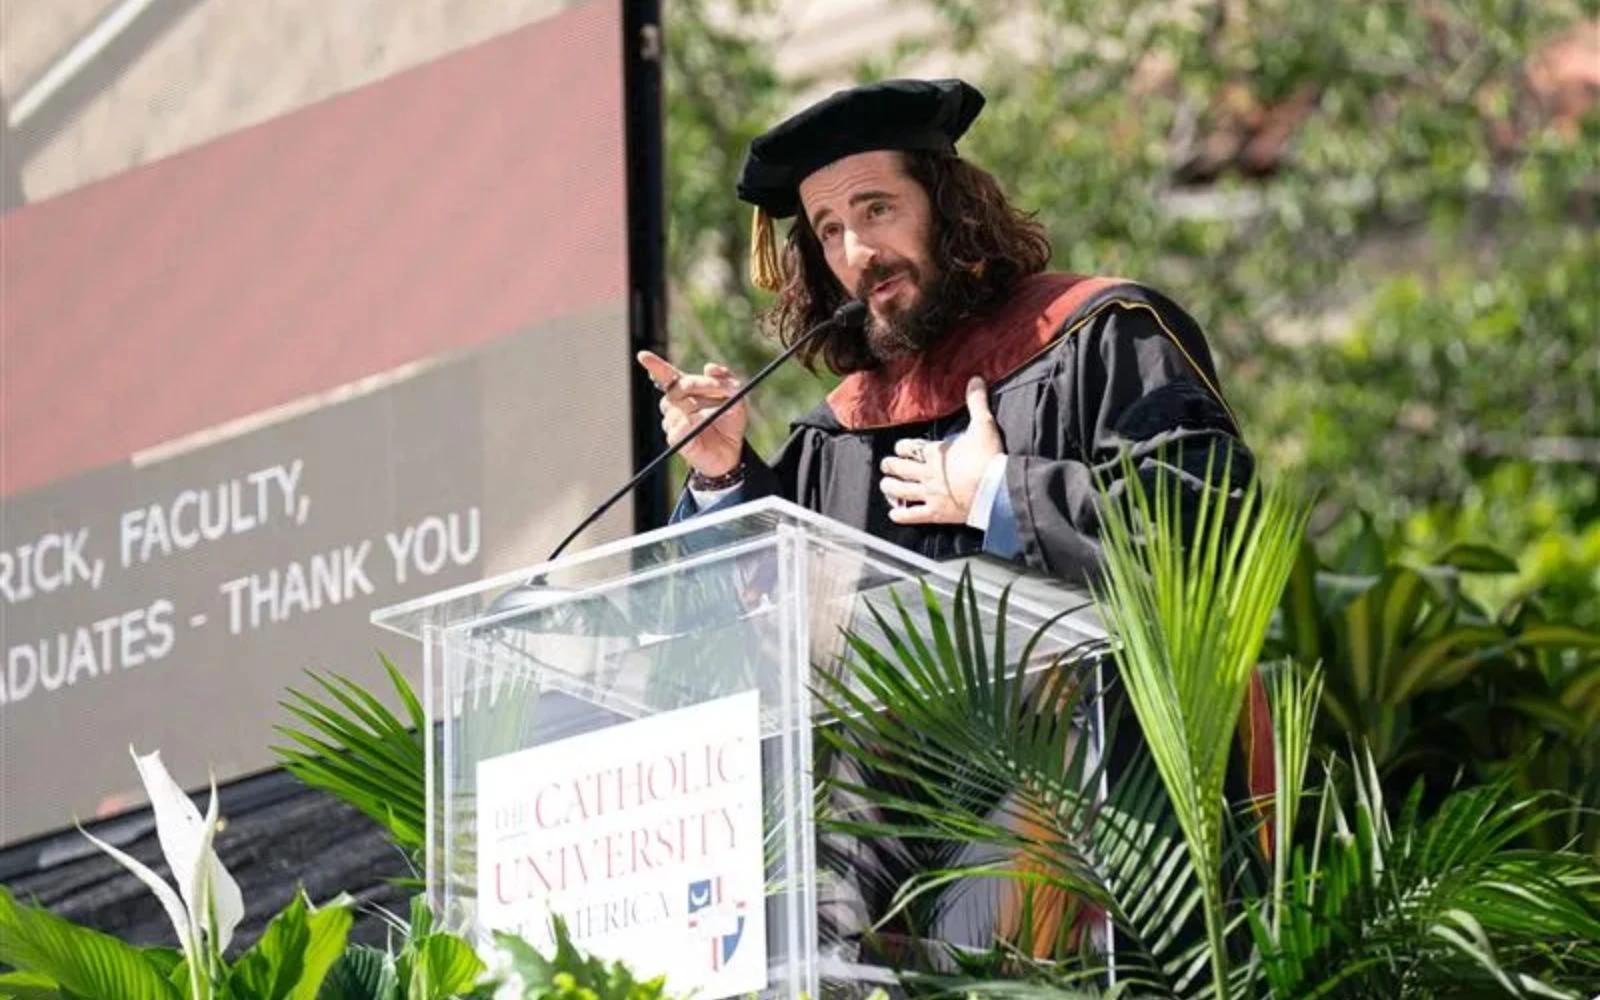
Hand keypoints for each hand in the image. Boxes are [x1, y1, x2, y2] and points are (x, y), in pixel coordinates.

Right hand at [636, 351, 746, 477]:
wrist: (732, 451)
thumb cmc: (730, 421)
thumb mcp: (736, 398)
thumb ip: (727, 379)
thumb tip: (710, 367)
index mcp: (686, 390)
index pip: (667, 375)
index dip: (654, 365)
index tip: (643, 356)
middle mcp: (676, 405)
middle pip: (676, 388)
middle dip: (698, 384)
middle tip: (720, 386)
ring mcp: (674, 422)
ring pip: (675, 408)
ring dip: (697, 407)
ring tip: (717, 413)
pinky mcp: (677, 440)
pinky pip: (676, 430)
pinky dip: (685, 426)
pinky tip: (692, 424)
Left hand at [881, 377, 1003, 524]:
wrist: (997, 490)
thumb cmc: (989, 457)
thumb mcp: (983, 425)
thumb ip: (976, 402)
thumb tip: (975, 378)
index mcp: (935, 452)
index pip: (909, 448)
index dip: (902, 447)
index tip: (900, 448)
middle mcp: (927, 473)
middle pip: (900, 468)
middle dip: (891, 465)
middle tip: (886, 465)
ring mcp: (930, 494)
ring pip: (900, 491)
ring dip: (890, 487)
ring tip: (885, 485)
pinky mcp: (935, 513)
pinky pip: (912, 515)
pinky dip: (901, 515)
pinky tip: (894, 513)